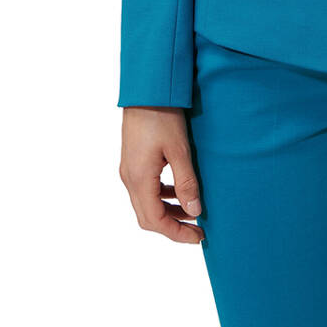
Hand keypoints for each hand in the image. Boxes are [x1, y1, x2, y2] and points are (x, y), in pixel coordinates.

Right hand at [119, 107, 205, 243]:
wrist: (146, 89)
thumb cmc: (162, 115)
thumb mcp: (180, 150)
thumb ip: (187, 182)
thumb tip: (195, 211)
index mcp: (139, 179)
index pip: (155, 221)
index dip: (176, 233)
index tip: (198, 237)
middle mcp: (129, 178)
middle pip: (148, 217)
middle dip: (173, 227)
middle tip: (198, 230)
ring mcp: (129, 169)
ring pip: (146, 203)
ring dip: (168, 212)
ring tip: (193, 211)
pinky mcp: (133, 161)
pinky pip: (145, 188)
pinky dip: (162, 196)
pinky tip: (178, 190)